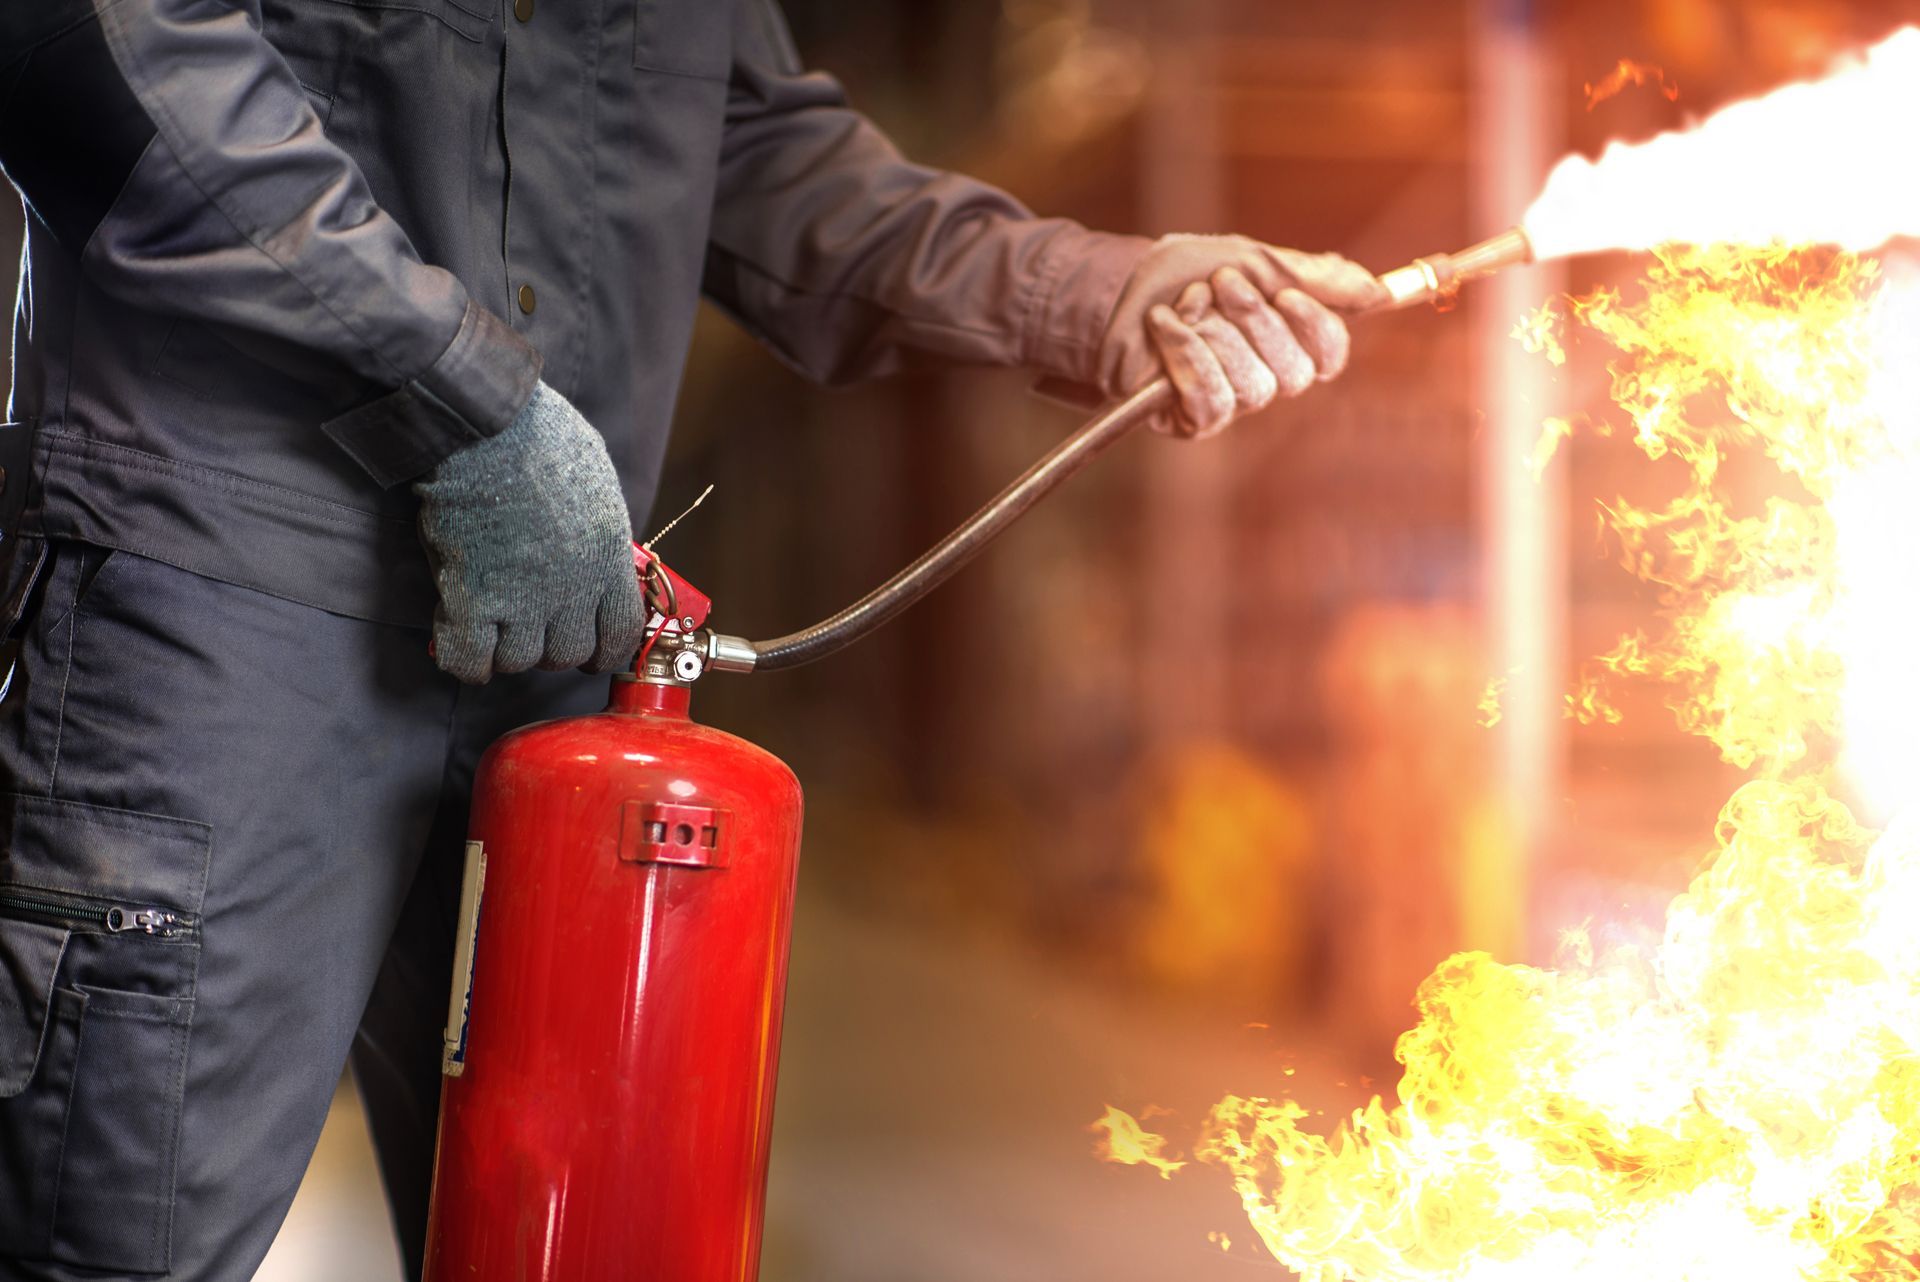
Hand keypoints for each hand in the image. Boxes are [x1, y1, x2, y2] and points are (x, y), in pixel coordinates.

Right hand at [415, 381, 646, 682]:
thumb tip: (601, 558)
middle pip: (568, 654)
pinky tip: (462, 645)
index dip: (605, 648)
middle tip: (533, 626)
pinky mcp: (471, 597)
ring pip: (520, 660)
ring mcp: (522, 597)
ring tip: (495, 626)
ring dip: (506, 651)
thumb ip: (601, 533)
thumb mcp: (599, 486)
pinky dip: (466, 662)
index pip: (621, 635)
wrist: (487, 424)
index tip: (591, 646)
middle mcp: (572, 587)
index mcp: (608, 558)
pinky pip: (470, 659)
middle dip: (551, 648)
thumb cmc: (542, 437)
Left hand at [1099, 234, 1387, 437]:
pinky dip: (1187, 355)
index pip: (1329, 354)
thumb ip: (1315, 277)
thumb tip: (1378, 291)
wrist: (1118, 286)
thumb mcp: (1255, 261)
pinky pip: (1210, 400)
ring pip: (1252, 387)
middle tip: (1221, 283)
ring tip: (1185, 304)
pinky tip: (1165, 326)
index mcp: (1287, 341)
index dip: (1315, 329)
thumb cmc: (1186, 274)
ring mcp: (1228, 403)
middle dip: (1254, 321)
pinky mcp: (1190, 419)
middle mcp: (1265, 377)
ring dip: (1213, 334)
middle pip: (1293, 374)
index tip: (1287, 294)